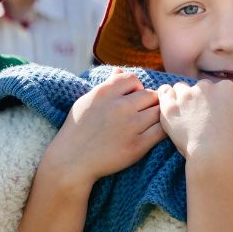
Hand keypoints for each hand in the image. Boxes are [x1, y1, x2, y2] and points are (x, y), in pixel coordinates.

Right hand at [42, 69, 164, 185]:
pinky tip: (152, 133)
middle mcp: (119, 107)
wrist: (71, 161)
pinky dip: (161, 130)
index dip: (135, 87)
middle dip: (147, 102)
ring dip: (155, 116)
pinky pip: (161, 131)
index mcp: (105, 93)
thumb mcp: (86, 101)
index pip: (133, 79)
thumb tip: (119, 70)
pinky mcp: (138, 146)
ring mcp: (130, 126)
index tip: (130, 98)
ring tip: (145, 123)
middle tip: (140, 113)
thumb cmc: (77, 130)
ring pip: (158, 112)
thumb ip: (106, 86)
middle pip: (150, 95)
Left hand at [157, 80, 232, 158]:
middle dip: (199, 98)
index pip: (217, 87)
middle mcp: (206, 87)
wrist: (216, 153)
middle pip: (199, 87)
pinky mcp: (170, 106)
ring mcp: (186, 96)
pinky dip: (166, 97)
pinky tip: (169, 107)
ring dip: (182, 97)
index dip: (214, 100)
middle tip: (199, 116)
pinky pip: (164, 92)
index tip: (213, 112)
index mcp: (226, 87)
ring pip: (181, 88)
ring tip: (183, 113)